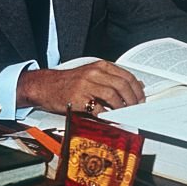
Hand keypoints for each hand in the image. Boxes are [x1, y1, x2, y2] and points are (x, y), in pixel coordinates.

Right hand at [17, 60, 145, 115]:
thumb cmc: (69, 82)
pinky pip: (97, 108)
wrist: (45, 85)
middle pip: (122, 85)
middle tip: (135, 109)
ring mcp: (86, 85)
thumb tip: (136, 85)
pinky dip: (107, 115)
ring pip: (112, 95)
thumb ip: (113, 79)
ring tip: (124, 114)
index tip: (141, 99)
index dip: (137, 89)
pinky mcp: (78, 98)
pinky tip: (110, 119)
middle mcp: (94, 73)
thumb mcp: (92, 75)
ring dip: (122, 107)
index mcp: (100, 66)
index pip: (126, 76)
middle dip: (133, 99)